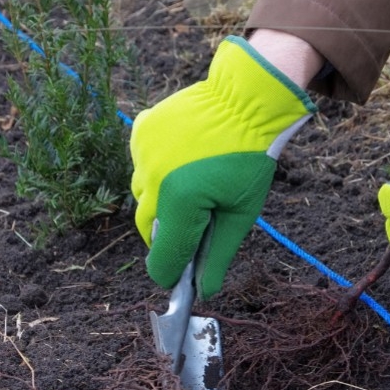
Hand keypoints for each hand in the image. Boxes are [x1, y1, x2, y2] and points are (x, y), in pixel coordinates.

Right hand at [131, 35, 316, 298]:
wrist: (245, 98)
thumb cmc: (249, 157)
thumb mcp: (241, 212)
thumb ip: (218, 255)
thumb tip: (205, 291)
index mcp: (180, 204)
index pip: (161, 260)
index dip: (172, 273)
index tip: (182, 275)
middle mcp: (153, 180)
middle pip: (148, 229)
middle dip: (169, 235)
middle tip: (195, 226)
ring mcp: (142, 154)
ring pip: (143, 196)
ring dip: (161, 201)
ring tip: (193, 184)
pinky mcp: (140, 132)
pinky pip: (142, 164)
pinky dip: (157, 170)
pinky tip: (183, 158)